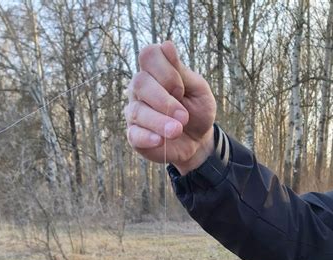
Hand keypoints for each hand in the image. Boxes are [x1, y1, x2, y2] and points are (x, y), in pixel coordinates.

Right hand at [125, 41, 215, 173]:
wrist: (198, 141)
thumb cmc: (197, 110)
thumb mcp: (198, 89)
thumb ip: (182, 72)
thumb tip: (166, 45)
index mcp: (156, 71)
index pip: (149, 55)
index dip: (166, 71)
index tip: (182, 88)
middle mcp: (140, 88)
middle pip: (140, 82)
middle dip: (164, 99)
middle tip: (184, 116)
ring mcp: (135, 111)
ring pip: (137, 110)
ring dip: (159, 121)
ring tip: (177, 131)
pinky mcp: (134, 136)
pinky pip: (134, 134)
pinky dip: (148, 137)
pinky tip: (160, 140)